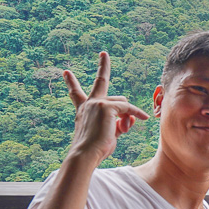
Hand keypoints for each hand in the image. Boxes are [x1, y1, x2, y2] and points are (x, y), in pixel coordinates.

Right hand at [62, 52, 149, 166]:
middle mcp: (88, 103)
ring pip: (122, 102)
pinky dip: (136, 114)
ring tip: (124, 129)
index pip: (76, 93)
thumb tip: (131, 116)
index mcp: (83, 110)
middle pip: (101, 81)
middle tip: (103, 53)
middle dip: (103, 65)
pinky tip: (143, 119)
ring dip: (128, 114)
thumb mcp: (109, 133)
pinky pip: (128, 108)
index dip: (71, 82)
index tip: (66, 72)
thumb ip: (120, 122)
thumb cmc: (96, 149)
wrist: (86, 154)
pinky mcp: (107, 107)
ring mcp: (97, 103)